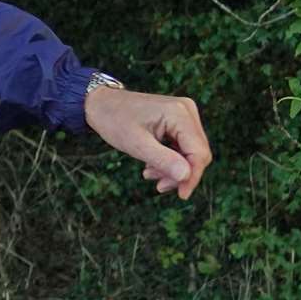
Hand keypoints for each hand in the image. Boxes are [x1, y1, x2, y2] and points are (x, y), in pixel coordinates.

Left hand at [83, 86, 212, 199]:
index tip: (182, 195)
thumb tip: (187, 177)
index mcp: (179, 113)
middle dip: (181, 173)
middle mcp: (187, 111)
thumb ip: (163, 160)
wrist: (101, 104)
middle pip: (197, 152)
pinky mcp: (178, 121)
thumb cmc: (114, 120)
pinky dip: (170, 160)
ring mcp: (184, 115)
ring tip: (149, 175)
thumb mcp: (136, 144)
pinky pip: (182, 146)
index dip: (193, 176)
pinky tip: (152, 167)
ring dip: (173, 168)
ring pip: (190, 152)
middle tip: (159, 186)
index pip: (198, 151)